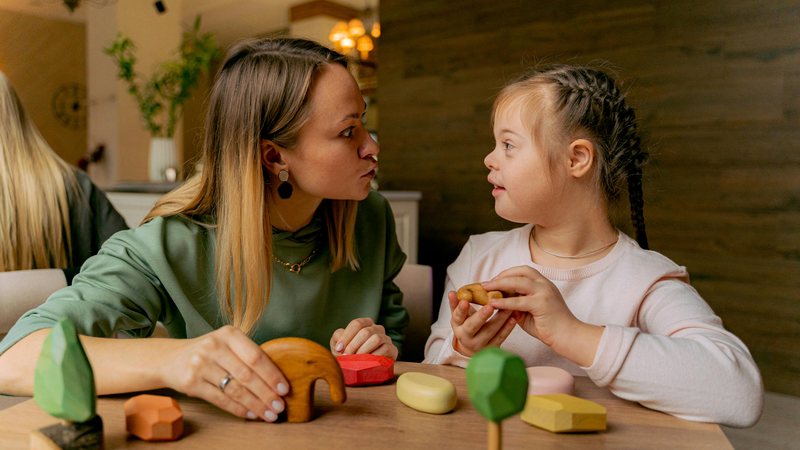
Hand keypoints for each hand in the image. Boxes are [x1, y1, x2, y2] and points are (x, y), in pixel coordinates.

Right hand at [160, 325, 289, 421]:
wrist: (170, 358)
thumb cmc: (209, 352)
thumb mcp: (227, 344)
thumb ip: (248, 355)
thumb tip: (277, 380)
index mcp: (228, 334)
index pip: (256, 356)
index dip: (272, 374)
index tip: (284, 389)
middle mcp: (214, 346)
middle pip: (247, 375)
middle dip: (266, 393)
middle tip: (279, 406)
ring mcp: (200, 364)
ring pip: (235, 389)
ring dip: (255, 404)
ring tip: (268, 414)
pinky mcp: (191, 383)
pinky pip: (221, 399)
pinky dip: (238, 409)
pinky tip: (250, 414)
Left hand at [330, 317, 397, 358]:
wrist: (362, 370)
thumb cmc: (350, 355)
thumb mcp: (340, 345)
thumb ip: (338, 337)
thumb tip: (340, 338)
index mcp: (365, 324)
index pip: (357, 324)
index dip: (346, 336)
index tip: (339, 349)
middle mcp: (377, 328)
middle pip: (366, 331)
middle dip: (353, 345)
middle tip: (346, 357)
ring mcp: (386, 338)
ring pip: (376, 339)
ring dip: (363, 351)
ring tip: (355, 360)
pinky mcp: (392, 350)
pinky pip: (385, 349)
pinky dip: (374, 356)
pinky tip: (366, 363)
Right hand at [448, 290, 515, 356]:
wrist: (472, 347)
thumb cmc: (467, 325)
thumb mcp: (459, 316)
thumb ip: (456, 304)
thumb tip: (451, 292)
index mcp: (458, 326)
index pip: (457, 316)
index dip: (461, 309)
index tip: (465, 301)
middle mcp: (466, 337)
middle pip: (473, 326)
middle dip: (482, 316)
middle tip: (490, 306)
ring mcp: (479, 344)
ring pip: (490, 331)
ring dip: (500, 319)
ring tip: (508, 307)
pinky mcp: (491, 348)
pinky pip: (500, 337)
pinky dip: (508, 328)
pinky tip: (513, 318)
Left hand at [484, 266, 602, 365]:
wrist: (569, 336)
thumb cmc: (549, 326)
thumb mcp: (530, 312)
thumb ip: (517, 305)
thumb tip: (499, 301)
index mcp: (543, 284)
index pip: (523, 271)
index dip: (507, 273)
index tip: (494, 280)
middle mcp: (545, 284)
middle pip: (520, 272)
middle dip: (501, 276)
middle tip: (486, 283)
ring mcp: (544, 292)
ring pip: (518, 282)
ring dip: (500, 284)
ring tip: (486, 289)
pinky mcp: (542, 304)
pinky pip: (519, 300)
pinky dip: (504, 301)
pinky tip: (493, 304)